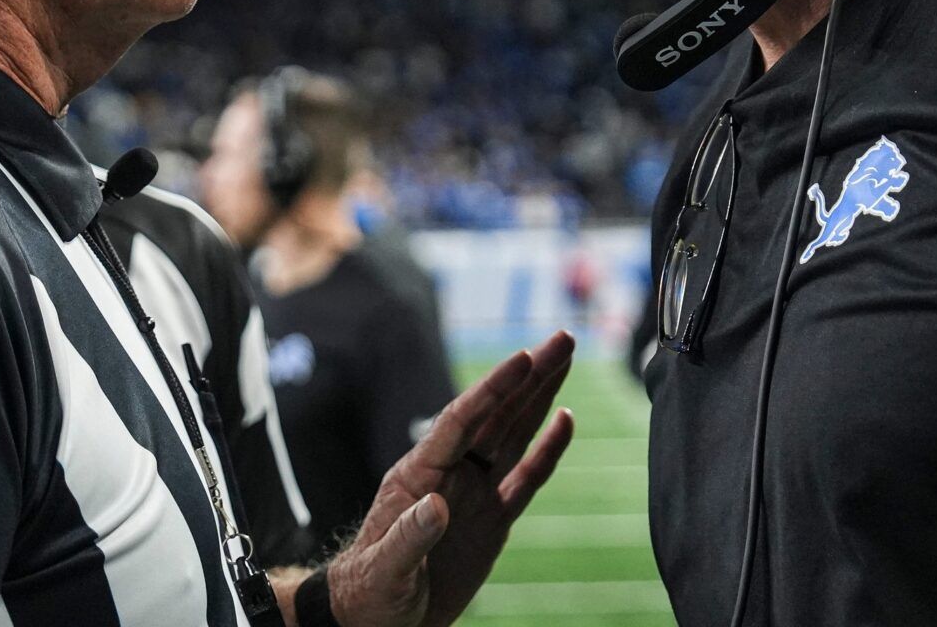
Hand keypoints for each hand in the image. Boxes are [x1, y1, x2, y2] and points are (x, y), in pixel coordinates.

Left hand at [322, 330, 574, 626]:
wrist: (380, 618)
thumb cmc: (371, 592)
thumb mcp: (384, 569)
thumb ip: (409, 536)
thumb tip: (436, 503)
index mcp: (420, 474)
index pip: (461, 419)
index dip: (492, 388)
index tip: (523, 357)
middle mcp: (451, 472)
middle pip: (497, 414)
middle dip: (529, 375)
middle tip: (562, 338)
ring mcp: (474, 492)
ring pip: (515, 434)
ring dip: (540, 396)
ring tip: (565, 358)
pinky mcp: (493, 518)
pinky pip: (526, 477)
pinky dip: (548, 450)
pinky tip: (566, 420)